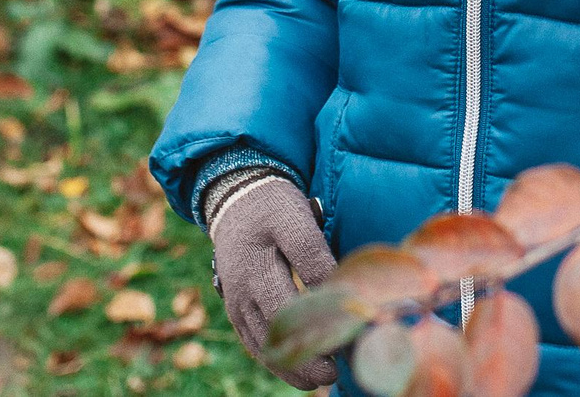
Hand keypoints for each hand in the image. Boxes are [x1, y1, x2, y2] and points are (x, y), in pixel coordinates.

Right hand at [209, 176, 339, 387]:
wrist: (236, 201)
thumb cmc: (274, 208)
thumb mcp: (296, 219)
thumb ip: (314, 255)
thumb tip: (337, 291)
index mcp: (258, 264)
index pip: (289, 302)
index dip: (317, 325)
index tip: (344, 341)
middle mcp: (243, 288)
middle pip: (274, 331)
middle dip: (304, 356)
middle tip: (332, 374)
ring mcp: (236, 302)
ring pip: (261, 343)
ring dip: (289, 366)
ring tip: (320, 380)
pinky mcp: (236, 310)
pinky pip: (253, 342)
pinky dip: (274, 361)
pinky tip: (297, 373)